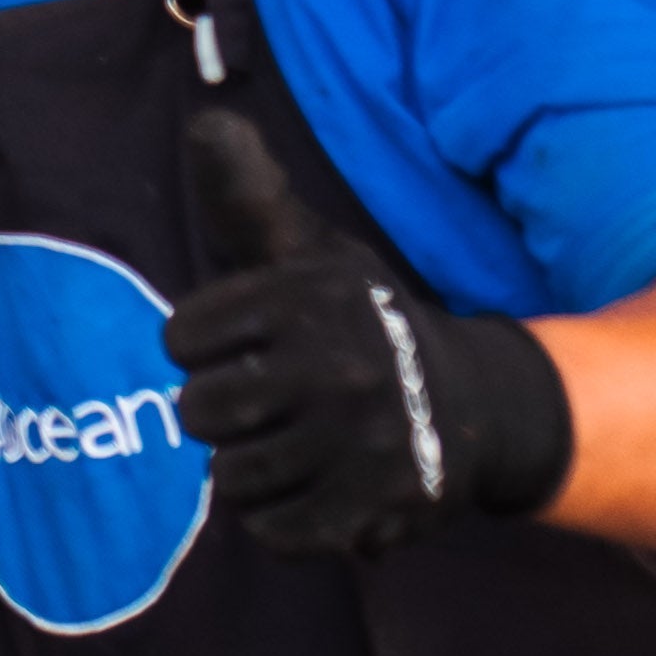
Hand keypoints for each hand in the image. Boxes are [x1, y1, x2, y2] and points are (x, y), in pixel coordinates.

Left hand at [165, 107, 573, 560]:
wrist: (474, 405)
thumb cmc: (361, 322)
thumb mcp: (313, 249)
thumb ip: (248, 195)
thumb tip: (206, 122)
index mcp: (308, 298)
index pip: (181, 339)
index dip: (201, 346)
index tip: (240, 344)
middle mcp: (338, 368)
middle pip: (198, 412)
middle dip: (219, 411)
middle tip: (265, 403)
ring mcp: (359, 444)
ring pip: (229, 478)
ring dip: (246, 467)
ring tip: (287, 444)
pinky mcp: (374, 510)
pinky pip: (271, 533)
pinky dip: (276, 519)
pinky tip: (306, 486)